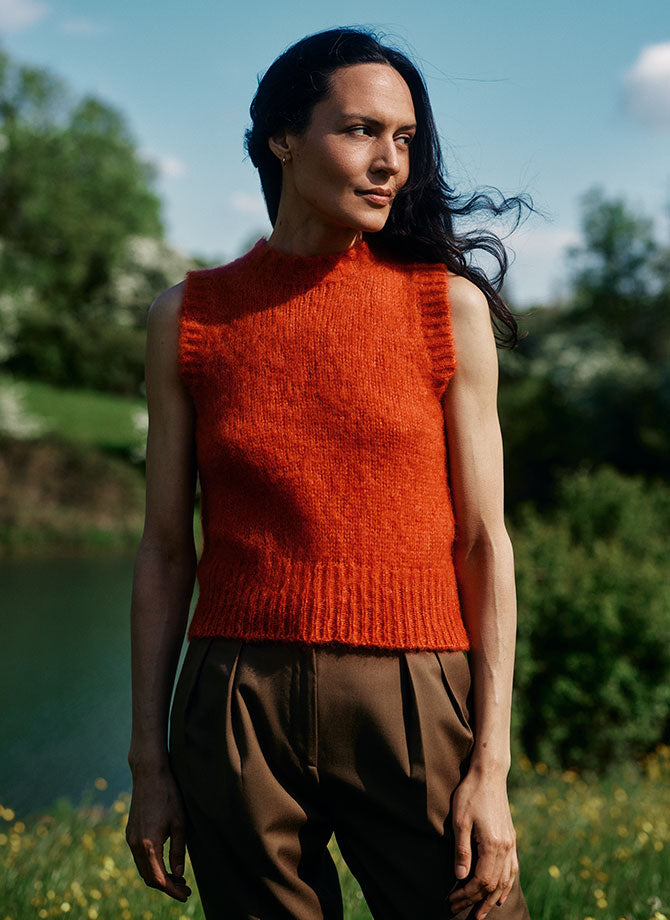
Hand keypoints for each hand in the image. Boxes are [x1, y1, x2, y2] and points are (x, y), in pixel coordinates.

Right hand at [126, 764, 191, 901]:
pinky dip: (151, 865)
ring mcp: (130, 838)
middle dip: (166, 886)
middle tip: (185, 888)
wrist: (149, 774)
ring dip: (158, 876)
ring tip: (177, 878)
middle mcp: (135, 845)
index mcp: (148, 845)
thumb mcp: (179, 823)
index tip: (186, 895)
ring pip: (143, 868)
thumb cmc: (168, 795)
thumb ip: (178, 851)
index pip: (158, 879)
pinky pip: (139, 857)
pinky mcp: (130, 832)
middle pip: (149, 878)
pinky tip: (165, 862)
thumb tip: (178, 874)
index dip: (172, 890)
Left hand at [448, 767, 517, 918]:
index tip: (452, 902)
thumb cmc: (471, 795)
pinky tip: (501, 894)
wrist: (489, 775)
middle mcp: (505, 848)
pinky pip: (512, 869)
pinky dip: (507, 885)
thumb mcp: (460, 821)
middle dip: (478, 902)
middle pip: (494, 885)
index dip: (467, 895)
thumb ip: (462, 850)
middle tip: (465, 915)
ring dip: (493, 899)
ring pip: (505, 880)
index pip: (480, 881)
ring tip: (482, 913)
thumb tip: (460, 878)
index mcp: (493, 845)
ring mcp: (510, 844)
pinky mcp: (511, 838)